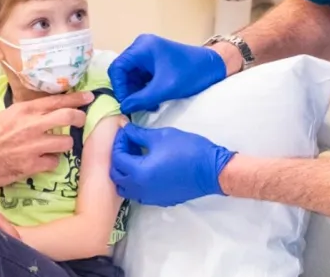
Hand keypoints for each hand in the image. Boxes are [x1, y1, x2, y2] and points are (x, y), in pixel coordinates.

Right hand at [0, 92, 92, 190]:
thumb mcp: (2, 117)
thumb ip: (23, 114)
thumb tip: (40, 113)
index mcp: (23, 110)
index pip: (56, 100)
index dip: (76, 99)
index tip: (89, 98)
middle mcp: (31, 125)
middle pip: (68, 117)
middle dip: (79, 118)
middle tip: (82, 120)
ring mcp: (33, 146)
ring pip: (66, 142)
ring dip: (64, 144)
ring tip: (56, 146)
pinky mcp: (32, 165)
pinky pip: (54, 162)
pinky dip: (51, 162)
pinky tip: (43, 162)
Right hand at [109, 34, 226, 113]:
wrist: (212, 66)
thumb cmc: (191, 73)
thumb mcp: (164, 89)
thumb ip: (141, 99)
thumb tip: (124, 108)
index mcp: (142, 47)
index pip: (117, 68)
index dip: (119, 87)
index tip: (126, 104)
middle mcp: (141, 47)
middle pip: (123, 72)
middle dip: (129, 91)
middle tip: (137, 107)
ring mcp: (147, 53)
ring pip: (131, 76)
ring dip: (137, 92)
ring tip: (149, 105)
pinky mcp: (153, 61)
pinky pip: (141, 76)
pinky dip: (144, 89)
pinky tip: (153, 100)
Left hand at [109, 124, 234, 206]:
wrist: (212, 171)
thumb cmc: (188, 150)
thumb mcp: (161, 136)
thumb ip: (139, 134)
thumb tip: (126, 130)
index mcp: (139, 173)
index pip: (117, 158)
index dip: (119, 143)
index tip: (126, 131)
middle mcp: (140, 189)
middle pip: (117, 175)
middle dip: (119, 158)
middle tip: (128, 143)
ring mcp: (150, 197)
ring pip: (126, 187)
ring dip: (126, 172)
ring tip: (136, 156)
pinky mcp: (160, 200)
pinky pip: (139, 192)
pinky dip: (136, 181)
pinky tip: (147, 167)